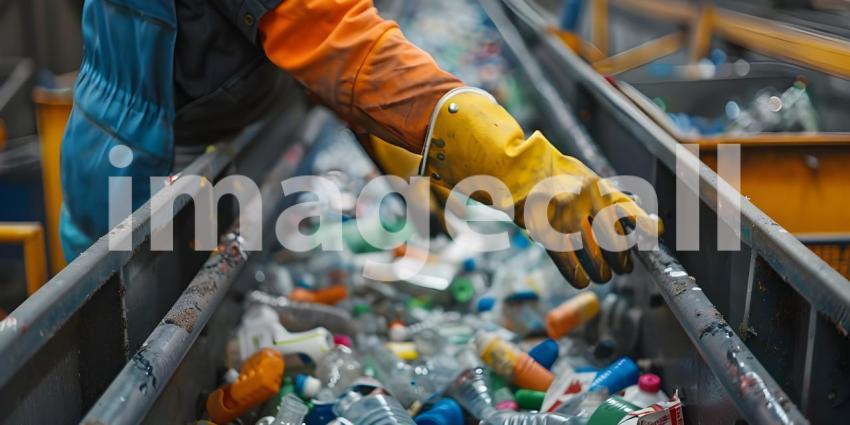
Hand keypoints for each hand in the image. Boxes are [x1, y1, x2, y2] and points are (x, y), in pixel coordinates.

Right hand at [421, 88, 659, 287]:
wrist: (514, 169)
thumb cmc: (551, 176)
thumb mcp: (584, 178)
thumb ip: (610, 199)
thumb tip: (643, 224)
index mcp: (596, 186)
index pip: (630, 213)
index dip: (645, 232)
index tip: (649, 242)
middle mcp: (584, 200)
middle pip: (615, 241)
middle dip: (620, 261)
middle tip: (620, 268)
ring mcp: (564, 216)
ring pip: (594, 255)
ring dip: (601, 272)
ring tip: (602, 275)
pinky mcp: (545, 230)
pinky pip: (568, 262)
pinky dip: (578, 276)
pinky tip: (582, 280)